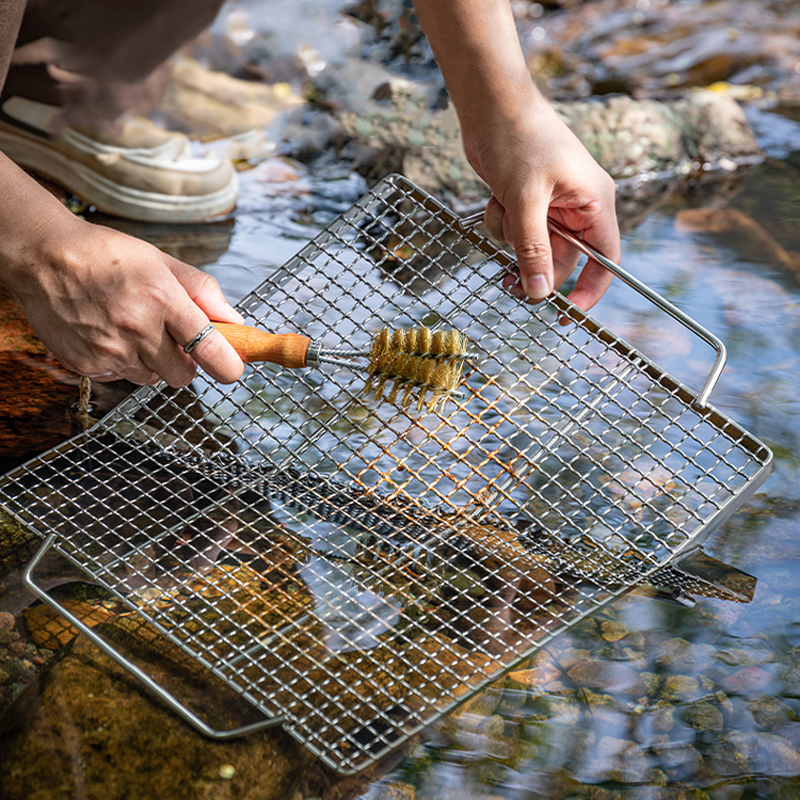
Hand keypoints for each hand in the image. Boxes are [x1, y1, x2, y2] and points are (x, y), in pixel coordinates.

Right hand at [8, 211, 244, 386]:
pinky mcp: (86, 364)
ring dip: (152, 363)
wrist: (43, 257)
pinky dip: (122, 363)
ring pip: (151, 378)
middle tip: (174, 342)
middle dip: (186, 364)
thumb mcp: (162, 261)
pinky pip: (120, 377)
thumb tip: (233, 319)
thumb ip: (202, 290)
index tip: (232, 368)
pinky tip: (109, 334)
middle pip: (182, 375)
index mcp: (162, 299)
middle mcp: (136, 328)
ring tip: (134, 329)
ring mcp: (109, 350)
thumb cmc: (106, 255)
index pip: (208, 347)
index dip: (228, 365)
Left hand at [462, 94, 619, 312]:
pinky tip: (495, 196)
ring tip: (501, 206)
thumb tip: (539, 292)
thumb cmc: (518, 139)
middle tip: (508, 284)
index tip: (566, 314)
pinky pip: (512, 231)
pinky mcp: (525, 201)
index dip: (589, 289)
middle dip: (532, 266)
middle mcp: (576, 207)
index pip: (604, 258)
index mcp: (594, 202)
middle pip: (560, 259)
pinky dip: (499, 220)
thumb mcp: (525, 199)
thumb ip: (532, 249)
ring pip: (530, 247)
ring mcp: (549, 205)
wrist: (490, 105)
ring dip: (509, 236)